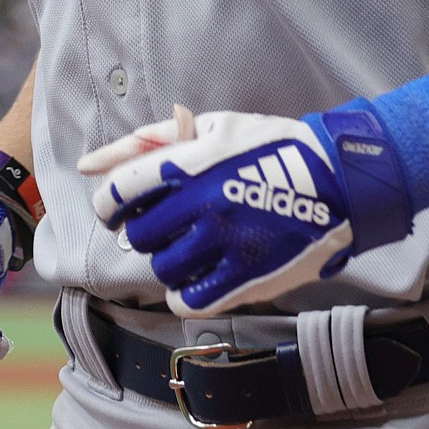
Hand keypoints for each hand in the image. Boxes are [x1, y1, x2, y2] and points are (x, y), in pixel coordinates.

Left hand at [81, 108, 358, 315]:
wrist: (339, 181)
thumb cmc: (270, 147)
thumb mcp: (213, 128)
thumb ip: (150, 142)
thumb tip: (89, 163)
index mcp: (189, 164)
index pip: (120, 192)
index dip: (109, 206)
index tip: (116, 211)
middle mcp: (201, 205)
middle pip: (140, 235)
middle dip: (144, 233)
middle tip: (162, 229)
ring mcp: (224, 244)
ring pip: (165, 268)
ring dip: (168, 261)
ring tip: (187, 251)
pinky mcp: (246, 278)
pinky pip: (193, 300)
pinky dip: (184, 295)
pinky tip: (193, 282)